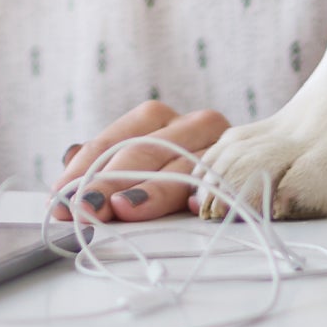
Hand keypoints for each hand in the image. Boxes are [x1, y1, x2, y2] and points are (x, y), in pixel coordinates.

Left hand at [52, 102, 230, 222]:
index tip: (60, 200)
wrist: (266, 161)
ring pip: (181, 164)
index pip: (112, 141)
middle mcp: (191, 124)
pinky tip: (192, 206)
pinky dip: (207, 190)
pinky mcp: (245, 168)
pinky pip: (224, 178)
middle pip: (143, 150)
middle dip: (109, 182)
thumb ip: (104, 167)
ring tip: (124, 208)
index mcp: (158, 118)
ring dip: (150, 189)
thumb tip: (67, 175)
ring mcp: (222, 145)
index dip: (82, 171)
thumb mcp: (140, 165)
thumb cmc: (180, 173)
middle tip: (86, 209)